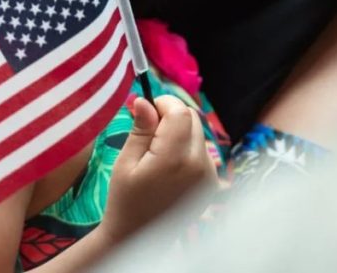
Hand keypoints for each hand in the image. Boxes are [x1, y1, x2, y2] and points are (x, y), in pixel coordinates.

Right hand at [99, 95, 217, 242]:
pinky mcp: (212, 182)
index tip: (146, 112)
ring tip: (158, 152)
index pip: (181, 112)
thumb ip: (140, 130)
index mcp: (175, 159)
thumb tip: (144, 100)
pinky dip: (188, 147)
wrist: (138, 237)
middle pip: (192, 119)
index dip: (163, 103)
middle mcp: (199, 165)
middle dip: (172, 116)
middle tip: (149, 134)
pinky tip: (170, 165)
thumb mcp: (126, 162)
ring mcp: (209, 175)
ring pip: (198, 133)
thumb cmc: (125, 199)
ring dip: (180, 132)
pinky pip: (202, 150)